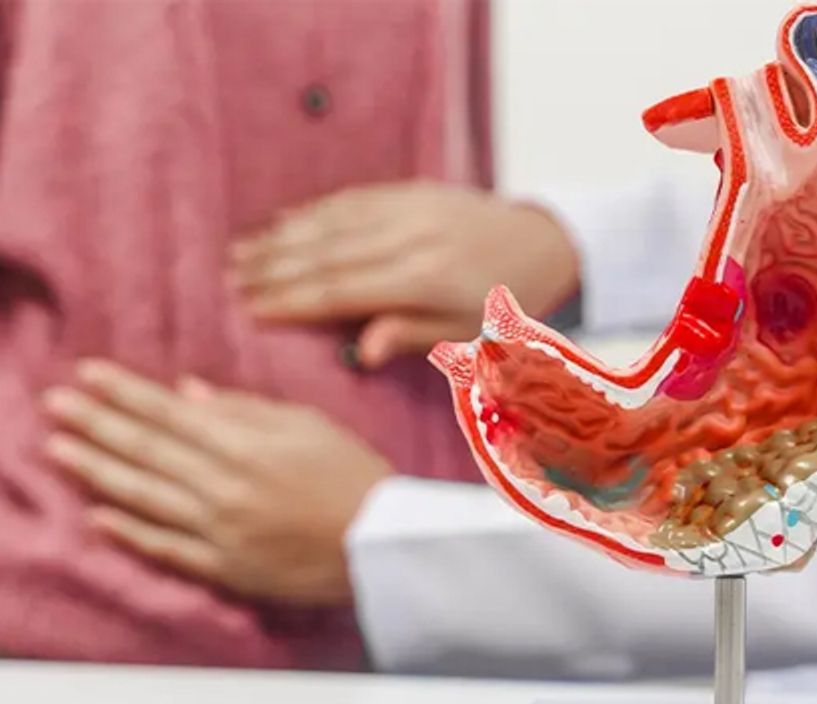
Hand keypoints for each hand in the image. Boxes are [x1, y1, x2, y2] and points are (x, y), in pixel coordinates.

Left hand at [42, 360, 392, 604]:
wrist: (381, 542)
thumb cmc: (353, 474)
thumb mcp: (308, 425)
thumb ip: (245, 409)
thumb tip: (187, 392)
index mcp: (245, 445)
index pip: (168, 412)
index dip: (124, 391)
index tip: (86, 373)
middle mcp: (223, 486)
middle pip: (145, 450)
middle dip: (95, 423)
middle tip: (53, 403)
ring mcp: (219, 530)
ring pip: (144, 497)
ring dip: (96, 472)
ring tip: (58, 451)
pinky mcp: (224, 567)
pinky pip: (166, 549)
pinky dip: (129, 533)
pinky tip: (98, 516)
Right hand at [231, 181, 579, 368]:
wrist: (541, 242)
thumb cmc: (497, 302)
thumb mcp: (464, 334)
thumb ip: (410, 336)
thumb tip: (360, 353)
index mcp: (424, 280)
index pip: (342, 290)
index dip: (293, 300)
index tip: (250, 309)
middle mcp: (411, 238)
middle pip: (327, 254)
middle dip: (273, 267)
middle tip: (228, 282)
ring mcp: (409, 208)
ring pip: (332, 222)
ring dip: (282, 238)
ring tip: (239, 254)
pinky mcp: (411, 190)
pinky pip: (352, 199)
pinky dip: (313, 211)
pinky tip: (281, 222)